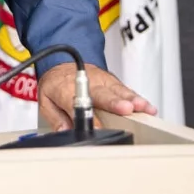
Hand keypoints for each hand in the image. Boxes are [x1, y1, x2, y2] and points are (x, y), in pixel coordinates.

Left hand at [35, 63, 156, 130]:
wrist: (61, 62)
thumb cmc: (56, 83)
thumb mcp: (45, 99)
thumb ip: (55, 117)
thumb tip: (65, 131)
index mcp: (66, 89)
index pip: (77, 104)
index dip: (88, 118)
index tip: (98, 129)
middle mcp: (86, 84)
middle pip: (102, 95)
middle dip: (114, 103)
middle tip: (125, 109)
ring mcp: (101, 81)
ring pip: (117, 91)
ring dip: (131, 99)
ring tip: (142, 108)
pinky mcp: (112, 82)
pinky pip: (126, 90)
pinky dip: (137, 98)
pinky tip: (148, 107)